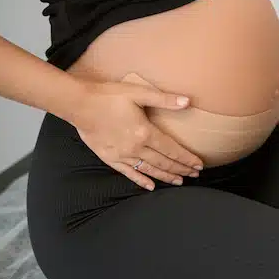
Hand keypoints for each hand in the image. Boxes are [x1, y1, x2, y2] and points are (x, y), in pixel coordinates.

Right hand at [71, 80, 204, 190]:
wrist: (79, 104)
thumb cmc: (109, 96)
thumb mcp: (139, 92)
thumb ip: (164, 99)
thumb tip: (188, 102)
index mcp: (145, 133)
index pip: (172, 150)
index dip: (187, 159)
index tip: (199, 165)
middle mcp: (136, 148)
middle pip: (164, 162)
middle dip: (181, 169)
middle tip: (194, 175)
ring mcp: (122, 155)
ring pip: (149, 170)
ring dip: (165, 177)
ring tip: (179, 181)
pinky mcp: (110, 158)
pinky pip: (128, 173)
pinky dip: (141, 181)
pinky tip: (150, 186)